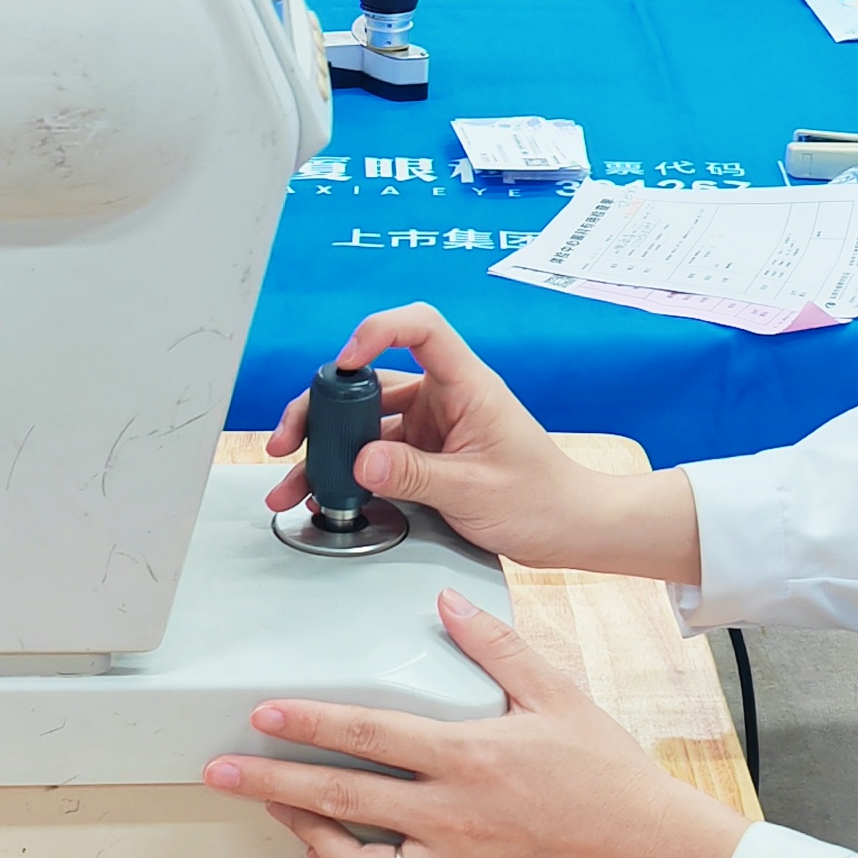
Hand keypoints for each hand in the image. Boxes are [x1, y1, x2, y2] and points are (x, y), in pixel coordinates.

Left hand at [205, 592, 747, 857]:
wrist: (648, 851)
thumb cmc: (605, 772)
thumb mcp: (558, 695)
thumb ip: (496, 649)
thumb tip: (446, 603)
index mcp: (470, 755)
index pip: (370, 734)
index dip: (309, 723)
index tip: (261, 712)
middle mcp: (452, 812)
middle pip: (341, 797)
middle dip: (271, 781)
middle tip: (219, 771)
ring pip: (354, 857)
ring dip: (303, 830)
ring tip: (269, 806)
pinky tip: (329, 843)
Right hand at [262, 303, 694, 580]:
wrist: (566, 528)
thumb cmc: (541, 499)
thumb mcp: (474, 491)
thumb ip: (416, 475)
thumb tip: (361, 462)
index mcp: (467, 385)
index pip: (420, 328)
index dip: (378, 332)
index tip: (345, 363)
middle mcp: (443, 397)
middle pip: (369, 381)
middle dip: (322, 408)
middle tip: (290, 441)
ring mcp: (430, 426)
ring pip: (362, 422)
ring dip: (325, 448)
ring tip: (292, 479)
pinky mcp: (422, 454)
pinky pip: (373, 453)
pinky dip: (345, 471)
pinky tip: (323, 494)